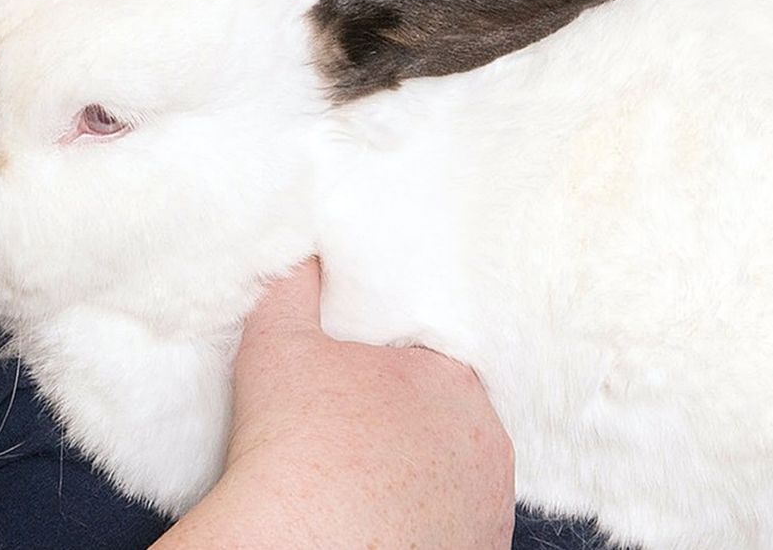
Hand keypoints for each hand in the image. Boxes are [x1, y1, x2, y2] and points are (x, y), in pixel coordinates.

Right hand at [154, 258, 513, 548]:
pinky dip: (437, 523)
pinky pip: (465, 526)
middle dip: (420, 426)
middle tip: (370, 438)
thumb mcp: (281, 347)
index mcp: (452, 379)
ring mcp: (490, 501)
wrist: (299, 543)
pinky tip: (397, 520)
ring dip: (432, 475)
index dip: (405, 377)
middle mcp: (487, 439)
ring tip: (379, 482)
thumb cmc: (294, 444)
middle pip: (454, 422)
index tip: (374, 392)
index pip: (439, 366)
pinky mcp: (483, 545)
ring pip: (463, 476)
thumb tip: (303, 253)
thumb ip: (295, 289)